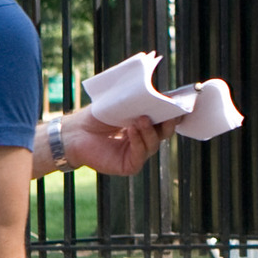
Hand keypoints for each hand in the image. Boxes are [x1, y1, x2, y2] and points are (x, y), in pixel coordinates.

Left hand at [52, 107, 173, 176]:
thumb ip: (137, 99)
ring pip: (153, 143)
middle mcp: (144, 138)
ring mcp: (138, 153)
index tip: (181, 103)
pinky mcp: (129, 165)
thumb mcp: (119, 103)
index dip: (175, 112)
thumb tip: (158, 92)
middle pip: (165, 132)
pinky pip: (140, 154)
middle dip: (170, 122)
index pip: (165, 118)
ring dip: (149, 131)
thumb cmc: (97, 116)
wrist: (75, 133)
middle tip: (171, 112)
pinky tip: (131, 131)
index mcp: (145, 123)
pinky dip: (137, 141)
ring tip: (141, 119)